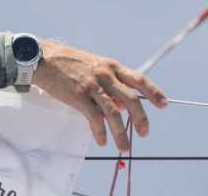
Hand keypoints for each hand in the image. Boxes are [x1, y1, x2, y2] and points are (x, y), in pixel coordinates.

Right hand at [32, 41, 166, 151]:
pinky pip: (95, 118)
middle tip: (144, 133)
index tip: (164, 104)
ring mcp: (92, 86)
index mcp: (111, 66)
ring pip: (114, 113)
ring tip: (124, 147)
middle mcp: (105, 75)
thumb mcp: (93, 65)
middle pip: (131, 100)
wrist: (43, 59)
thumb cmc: (68, 63)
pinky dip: (100, 132)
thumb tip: (120, 106)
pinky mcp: (79, 96)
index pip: (139, 79)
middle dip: (141, 119)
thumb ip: (109, 83)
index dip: (154, 92)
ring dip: (121, 133)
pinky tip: (101, 140)